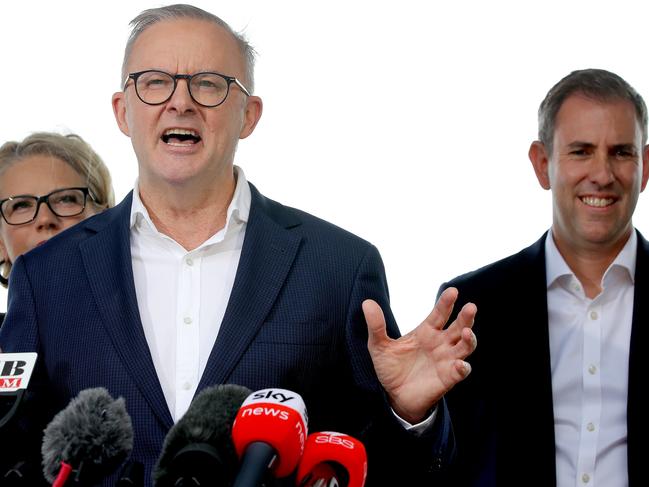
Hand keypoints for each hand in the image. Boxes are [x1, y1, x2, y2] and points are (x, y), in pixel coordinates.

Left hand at [363, 287, 476, 423]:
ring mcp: (446, 360)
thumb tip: (367, 303)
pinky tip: (460, 364)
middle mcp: (440, 343)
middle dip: (466, 317)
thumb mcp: (379, 346)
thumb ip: (376, 326)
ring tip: (466, 333)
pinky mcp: (447, 378)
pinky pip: (461, 371)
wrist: (393, 396)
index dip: (446, 303)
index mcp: (426, 332)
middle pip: (459, 326)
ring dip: (469, 339)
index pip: (440, 313)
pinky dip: (463, 368)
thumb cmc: (390, 368)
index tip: (453, 291)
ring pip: (465, 346)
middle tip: (470, 307)